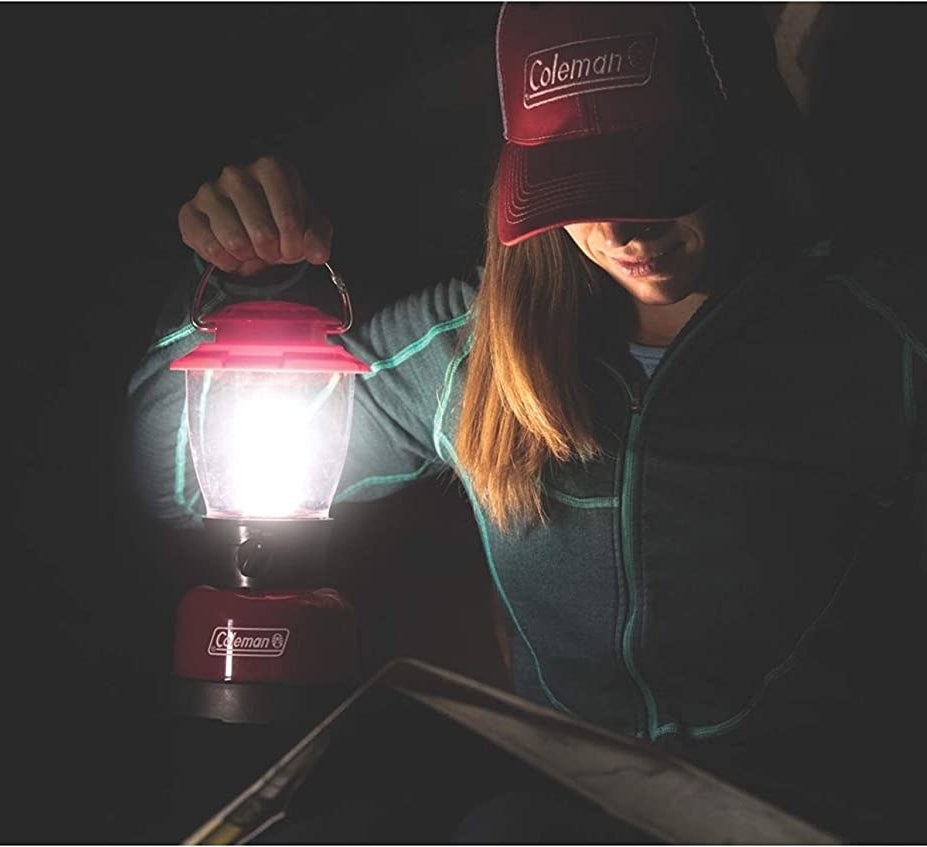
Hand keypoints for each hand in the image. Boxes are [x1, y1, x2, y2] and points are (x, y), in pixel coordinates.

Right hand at [178, 156, 332, 276]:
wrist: (252, 228)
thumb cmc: (282, 221)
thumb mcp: (309, 225)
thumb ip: (318, 237)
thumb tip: (318, 254)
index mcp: (271, 169)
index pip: (287, 214)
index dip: (293, 242)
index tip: (293, 251)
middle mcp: (237, 174)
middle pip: (262, 231)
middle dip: (272, 253)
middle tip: (273, 253)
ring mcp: (210, 190)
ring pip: (234, 240)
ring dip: (249, 257)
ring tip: (253, 252)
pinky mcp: (189, 212)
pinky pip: (208, 246)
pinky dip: (225, 261)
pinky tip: (233, 257)